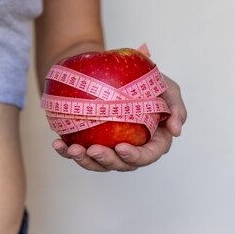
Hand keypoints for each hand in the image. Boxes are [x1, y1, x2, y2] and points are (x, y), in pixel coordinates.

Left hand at [51, 73, 187, 171]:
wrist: (112, 70)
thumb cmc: (142, 79)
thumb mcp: (165, 86)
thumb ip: (175, 106)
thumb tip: (176, 130)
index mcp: (153, 140)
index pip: (148, 155)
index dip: (135, 156)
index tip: (121, 147)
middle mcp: (131, 148)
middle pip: (121, 164)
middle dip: (106, 161)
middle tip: (93, 150)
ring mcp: (109, 148)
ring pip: (97, 163)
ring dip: (84, 160)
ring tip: (73, 150)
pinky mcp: (89, 143)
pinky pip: (78, 151)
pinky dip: (67, 151)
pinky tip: (58, 144)